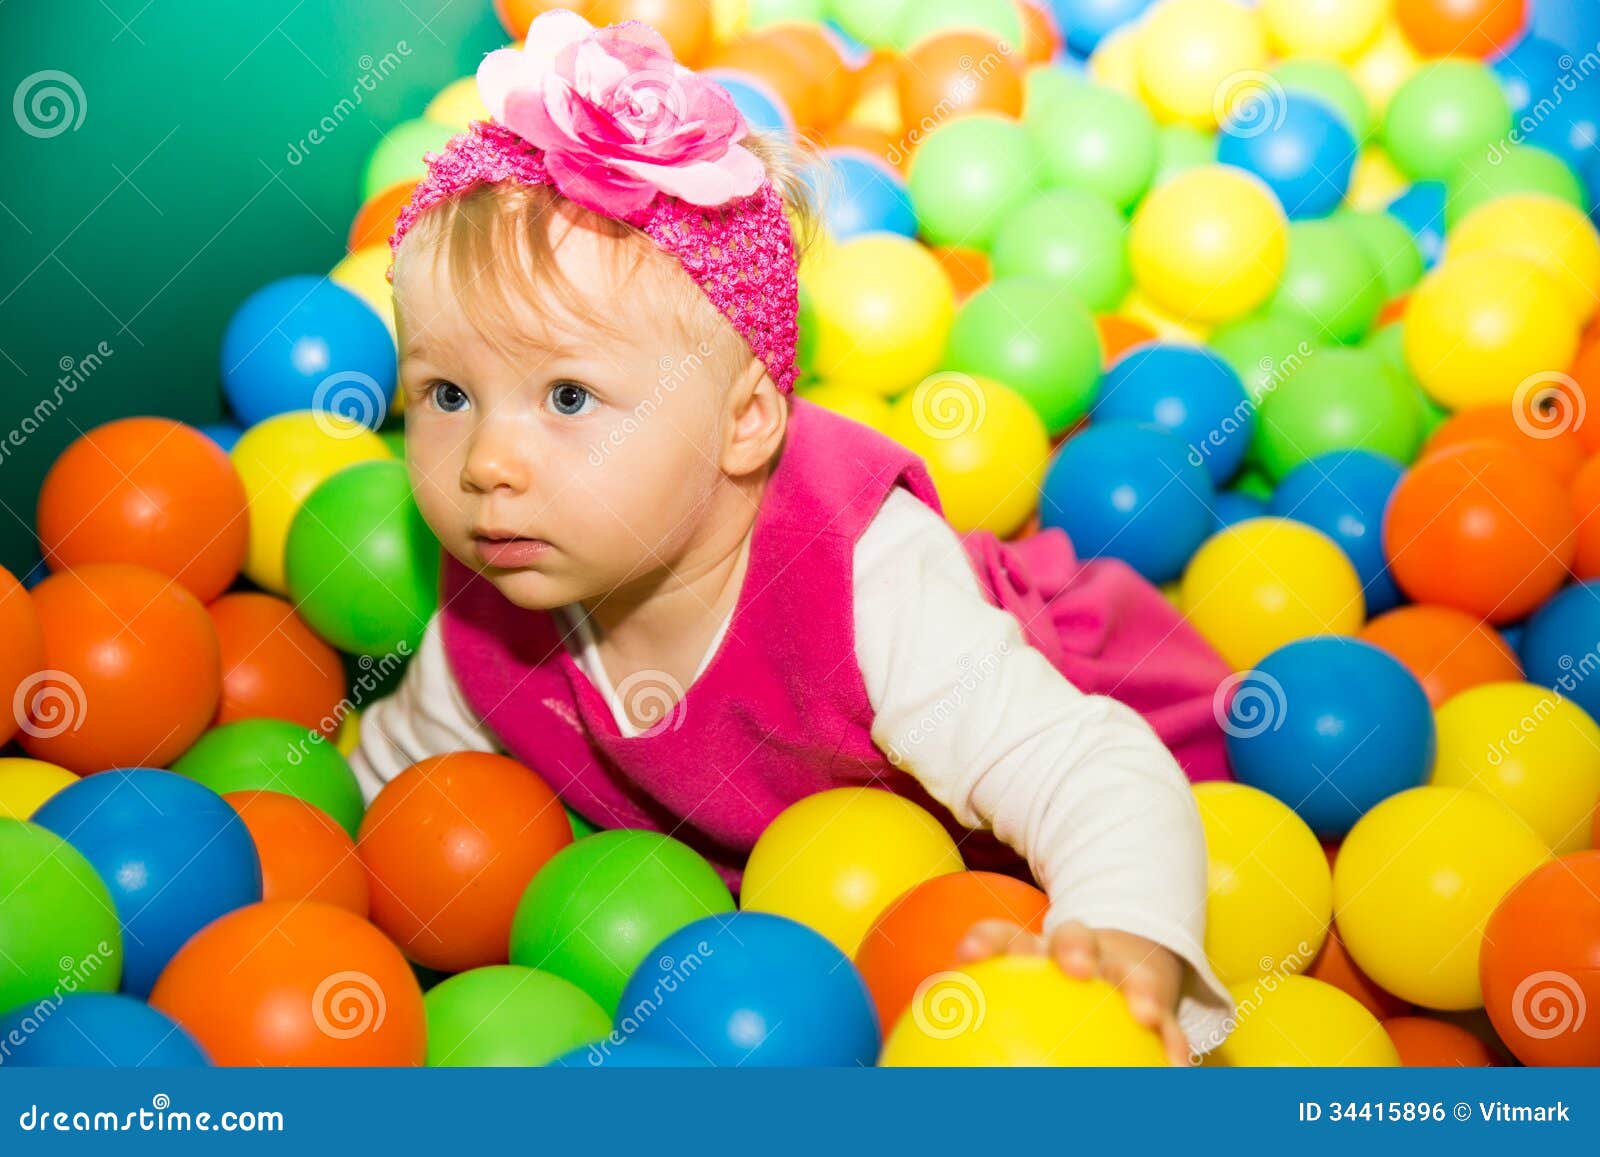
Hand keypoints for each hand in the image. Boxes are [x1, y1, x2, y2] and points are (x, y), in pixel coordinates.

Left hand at [956, 919, 1190, 1065]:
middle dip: (1074, 947)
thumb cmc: (1042, 994)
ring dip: (1139, 989)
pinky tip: (1175, 1067)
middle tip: (1076, 969)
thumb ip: (974, 1021)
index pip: (1004, 937)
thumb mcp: (1010, 1000)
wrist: (1110, 965)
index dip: (986, 941)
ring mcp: (1118, 971)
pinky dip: (1172, 1040)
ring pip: (1130, 973)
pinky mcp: (1153, 999)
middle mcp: (1077, 952)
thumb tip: (926, 1057)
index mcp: (1032, 950)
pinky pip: (1168, 1021)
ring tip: (1145, 1015)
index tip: (967, 955)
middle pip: (1073, 937)